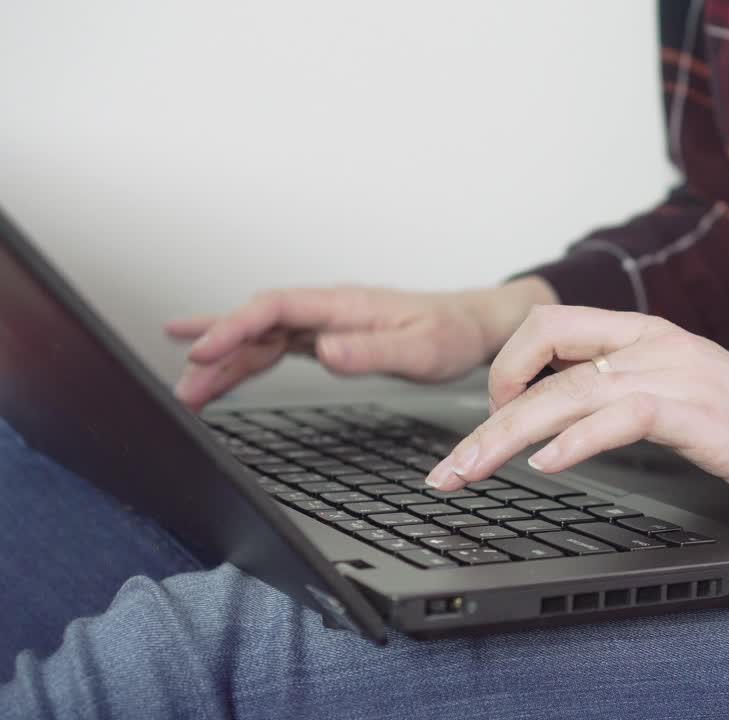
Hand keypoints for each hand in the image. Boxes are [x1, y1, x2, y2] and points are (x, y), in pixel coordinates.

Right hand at [166, 277, 555, 410]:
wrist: (474, 325)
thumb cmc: (451, 334)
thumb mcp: (418, 350)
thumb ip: (370, 352)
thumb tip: (324, 352)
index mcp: (344, 305)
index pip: (275, 308)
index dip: (234, 326)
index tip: (202, 349)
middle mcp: (328, 309)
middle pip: (258, 324)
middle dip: (217, 352)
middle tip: (184, 388)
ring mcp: (325, 322)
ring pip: (262, 337)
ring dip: (225, 361)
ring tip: (189, 391)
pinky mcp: (328, 337)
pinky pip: (276, 345)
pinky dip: (246, 358)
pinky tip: (222, 369)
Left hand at [424, 305, 728, 518]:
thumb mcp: (685, 401)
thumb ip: (629, 397)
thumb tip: (567, 422)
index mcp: (651, 337)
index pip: (552, 325)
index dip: (507, 366)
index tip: (490, 418)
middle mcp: (657, 346)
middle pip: (543, 359)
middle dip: (483, 415)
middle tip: (448, 469)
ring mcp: (679, 375)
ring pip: (567, 391)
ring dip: (504, 436)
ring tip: (469, 474)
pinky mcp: (700, 414)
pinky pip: (620, 416)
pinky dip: (575, 441)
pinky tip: (548, 468)